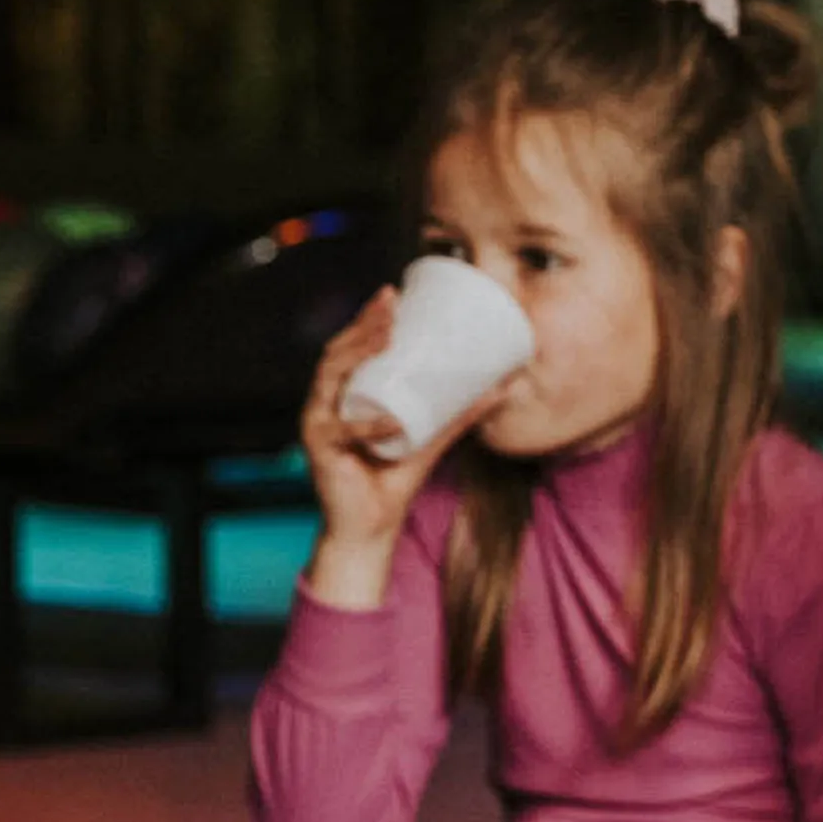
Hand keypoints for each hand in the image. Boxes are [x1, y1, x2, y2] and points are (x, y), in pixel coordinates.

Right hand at [302, 293, 501, 602]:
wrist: (371, 528)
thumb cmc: (394, 479)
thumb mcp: (434, 439)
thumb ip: (462, 415)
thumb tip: (504, 388)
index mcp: (345, 394)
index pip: (350, 348)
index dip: (367, 319)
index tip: (394, 293)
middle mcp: (325, 403)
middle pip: (337, 353)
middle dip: (362, 324)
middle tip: (390, 302)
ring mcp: (318, 425)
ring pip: (331, 379)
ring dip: (357, 353)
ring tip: (385, 336)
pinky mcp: (320, 452)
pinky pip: (343, 432)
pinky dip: (368, 427)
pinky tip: (390, 422)